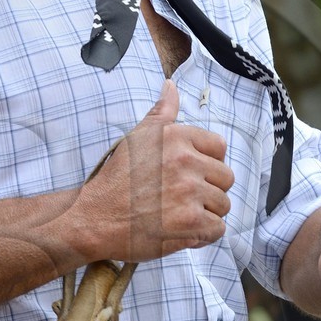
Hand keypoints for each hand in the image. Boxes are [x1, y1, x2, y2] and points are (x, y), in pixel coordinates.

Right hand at [76, 80, 233, 261]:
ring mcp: (189, 192)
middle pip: (226, 177)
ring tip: (181, 215)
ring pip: (224, 205)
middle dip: (210, 190)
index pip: (219, 147)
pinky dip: (204, 235)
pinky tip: (184, 231)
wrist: (94, 217)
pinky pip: (217, 229)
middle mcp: (185, 161)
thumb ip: (161, 112)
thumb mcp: (137, 137)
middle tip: (184, 198)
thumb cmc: (115, 180)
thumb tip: (171, 86)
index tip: (191, 175)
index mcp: (176, 137)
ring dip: (207, 214)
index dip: (209, 164)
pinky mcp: (190, 222)